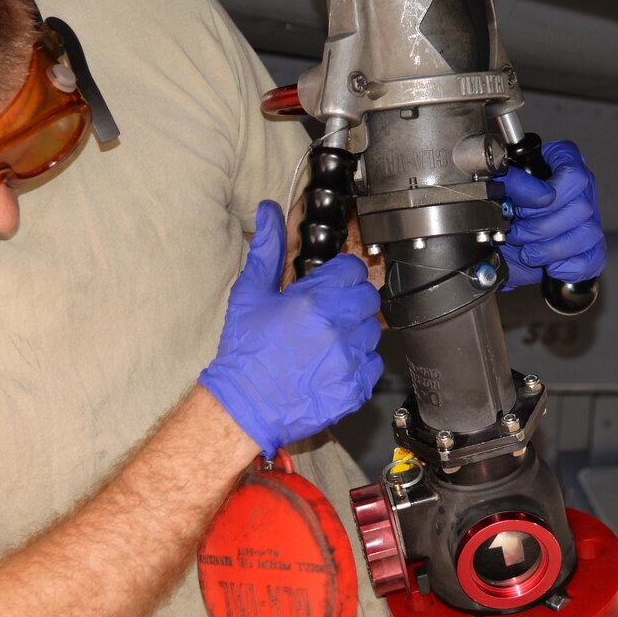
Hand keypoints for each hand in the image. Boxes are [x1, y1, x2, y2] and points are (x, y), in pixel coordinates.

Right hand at [199, 202, 383, 456]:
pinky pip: (373, 365)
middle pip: (369, 298)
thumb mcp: (250, 294)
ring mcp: (349, 359)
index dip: (341, 275)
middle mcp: (337, 328)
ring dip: (355, 333)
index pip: (353, 270)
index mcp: (314, 300)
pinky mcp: (355, 387)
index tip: (330, 285)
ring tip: (327, 343)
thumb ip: (266, 249)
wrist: (244, 406)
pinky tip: (333, 366)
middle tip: (329, 314)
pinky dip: (358, 364)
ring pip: (373, 332)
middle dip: (351, 301)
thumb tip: (268, 210)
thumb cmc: (245, 352)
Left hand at [496, 140, 605, 287]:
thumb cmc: (498, 206)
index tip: (525, 208)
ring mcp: (590, 218)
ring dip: (552, 250)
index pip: (574, 173)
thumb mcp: (496, 187)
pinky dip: (570, 267)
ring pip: (589, 234)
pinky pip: (594, 259)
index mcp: (562, 162)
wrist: (496, 238)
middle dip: (542, 228)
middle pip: (581, 208)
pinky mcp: (590, 248)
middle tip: (518, 233)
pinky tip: (550, 267)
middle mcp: (581, 188)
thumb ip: (513, 181)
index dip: (551, 194)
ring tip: (528, 252)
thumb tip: (542, 196)